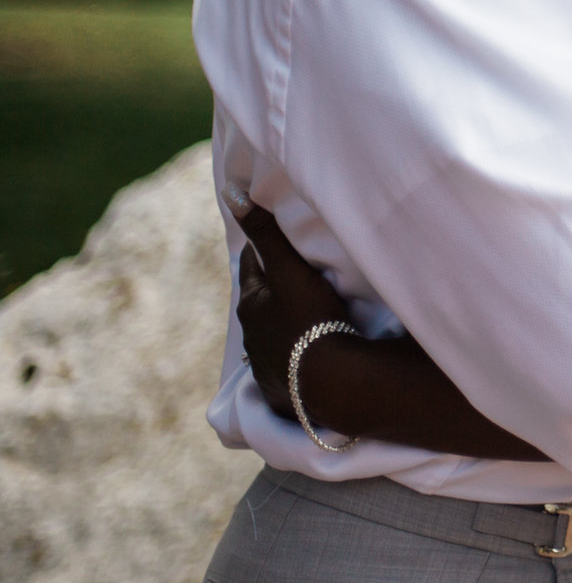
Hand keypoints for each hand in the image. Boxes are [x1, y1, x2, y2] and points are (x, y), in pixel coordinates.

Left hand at [234, 203, 352, 415]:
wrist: (329, 382)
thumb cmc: (311, 318)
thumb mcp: (290, 270)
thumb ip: (266, 233)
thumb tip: (230, 193)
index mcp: (252, 306)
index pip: (252, 271)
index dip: (259, 253)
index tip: (266, 242)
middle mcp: (252, 337)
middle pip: (259, 304)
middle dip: (268, 291)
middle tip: (284, 277)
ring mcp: (266, 366)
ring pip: (269, 336)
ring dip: (278, 325)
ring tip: (296, 317)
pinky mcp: (283, 390)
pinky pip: (284, 366)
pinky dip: (290, 356)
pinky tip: (301, 357)